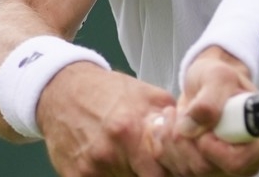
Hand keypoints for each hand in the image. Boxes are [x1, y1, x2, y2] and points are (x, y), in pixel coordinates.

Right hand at [37, 61, 177, 176]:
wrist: (61, 90)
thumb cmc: (108, 92)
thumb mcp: (146, 95)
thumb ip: (172, 118)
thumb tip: (197, 135)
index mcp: (132, 130)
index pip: (165, 171)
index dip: (176, 171)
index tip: (177, 167)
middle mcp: (111, 151)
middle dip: (154, 174)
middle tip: (153, 164)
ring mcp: (92, 167)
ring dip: (132, 174)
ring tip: (131, 160)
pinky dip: (111, 176)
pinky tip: (111, 163)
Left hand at [161, 46, 258, 175]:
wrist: (206, 85)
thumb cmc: (220, 80)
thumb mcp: (218, 77)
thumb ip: (209, 100)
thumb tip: (192, 125)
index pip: (238, 162)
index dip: (214, 147)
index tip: (204, 125)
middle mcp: (245, 161)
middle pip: (207, 168)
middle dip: (186, 139)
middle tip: (182, 113)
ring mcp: (222, 169)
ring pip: (188, 170)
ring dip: (172, 139)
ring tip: (175, 114)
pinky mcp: (201, 171)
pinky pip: (175, 170)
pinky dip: (165, 147)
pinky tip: (169, 127)